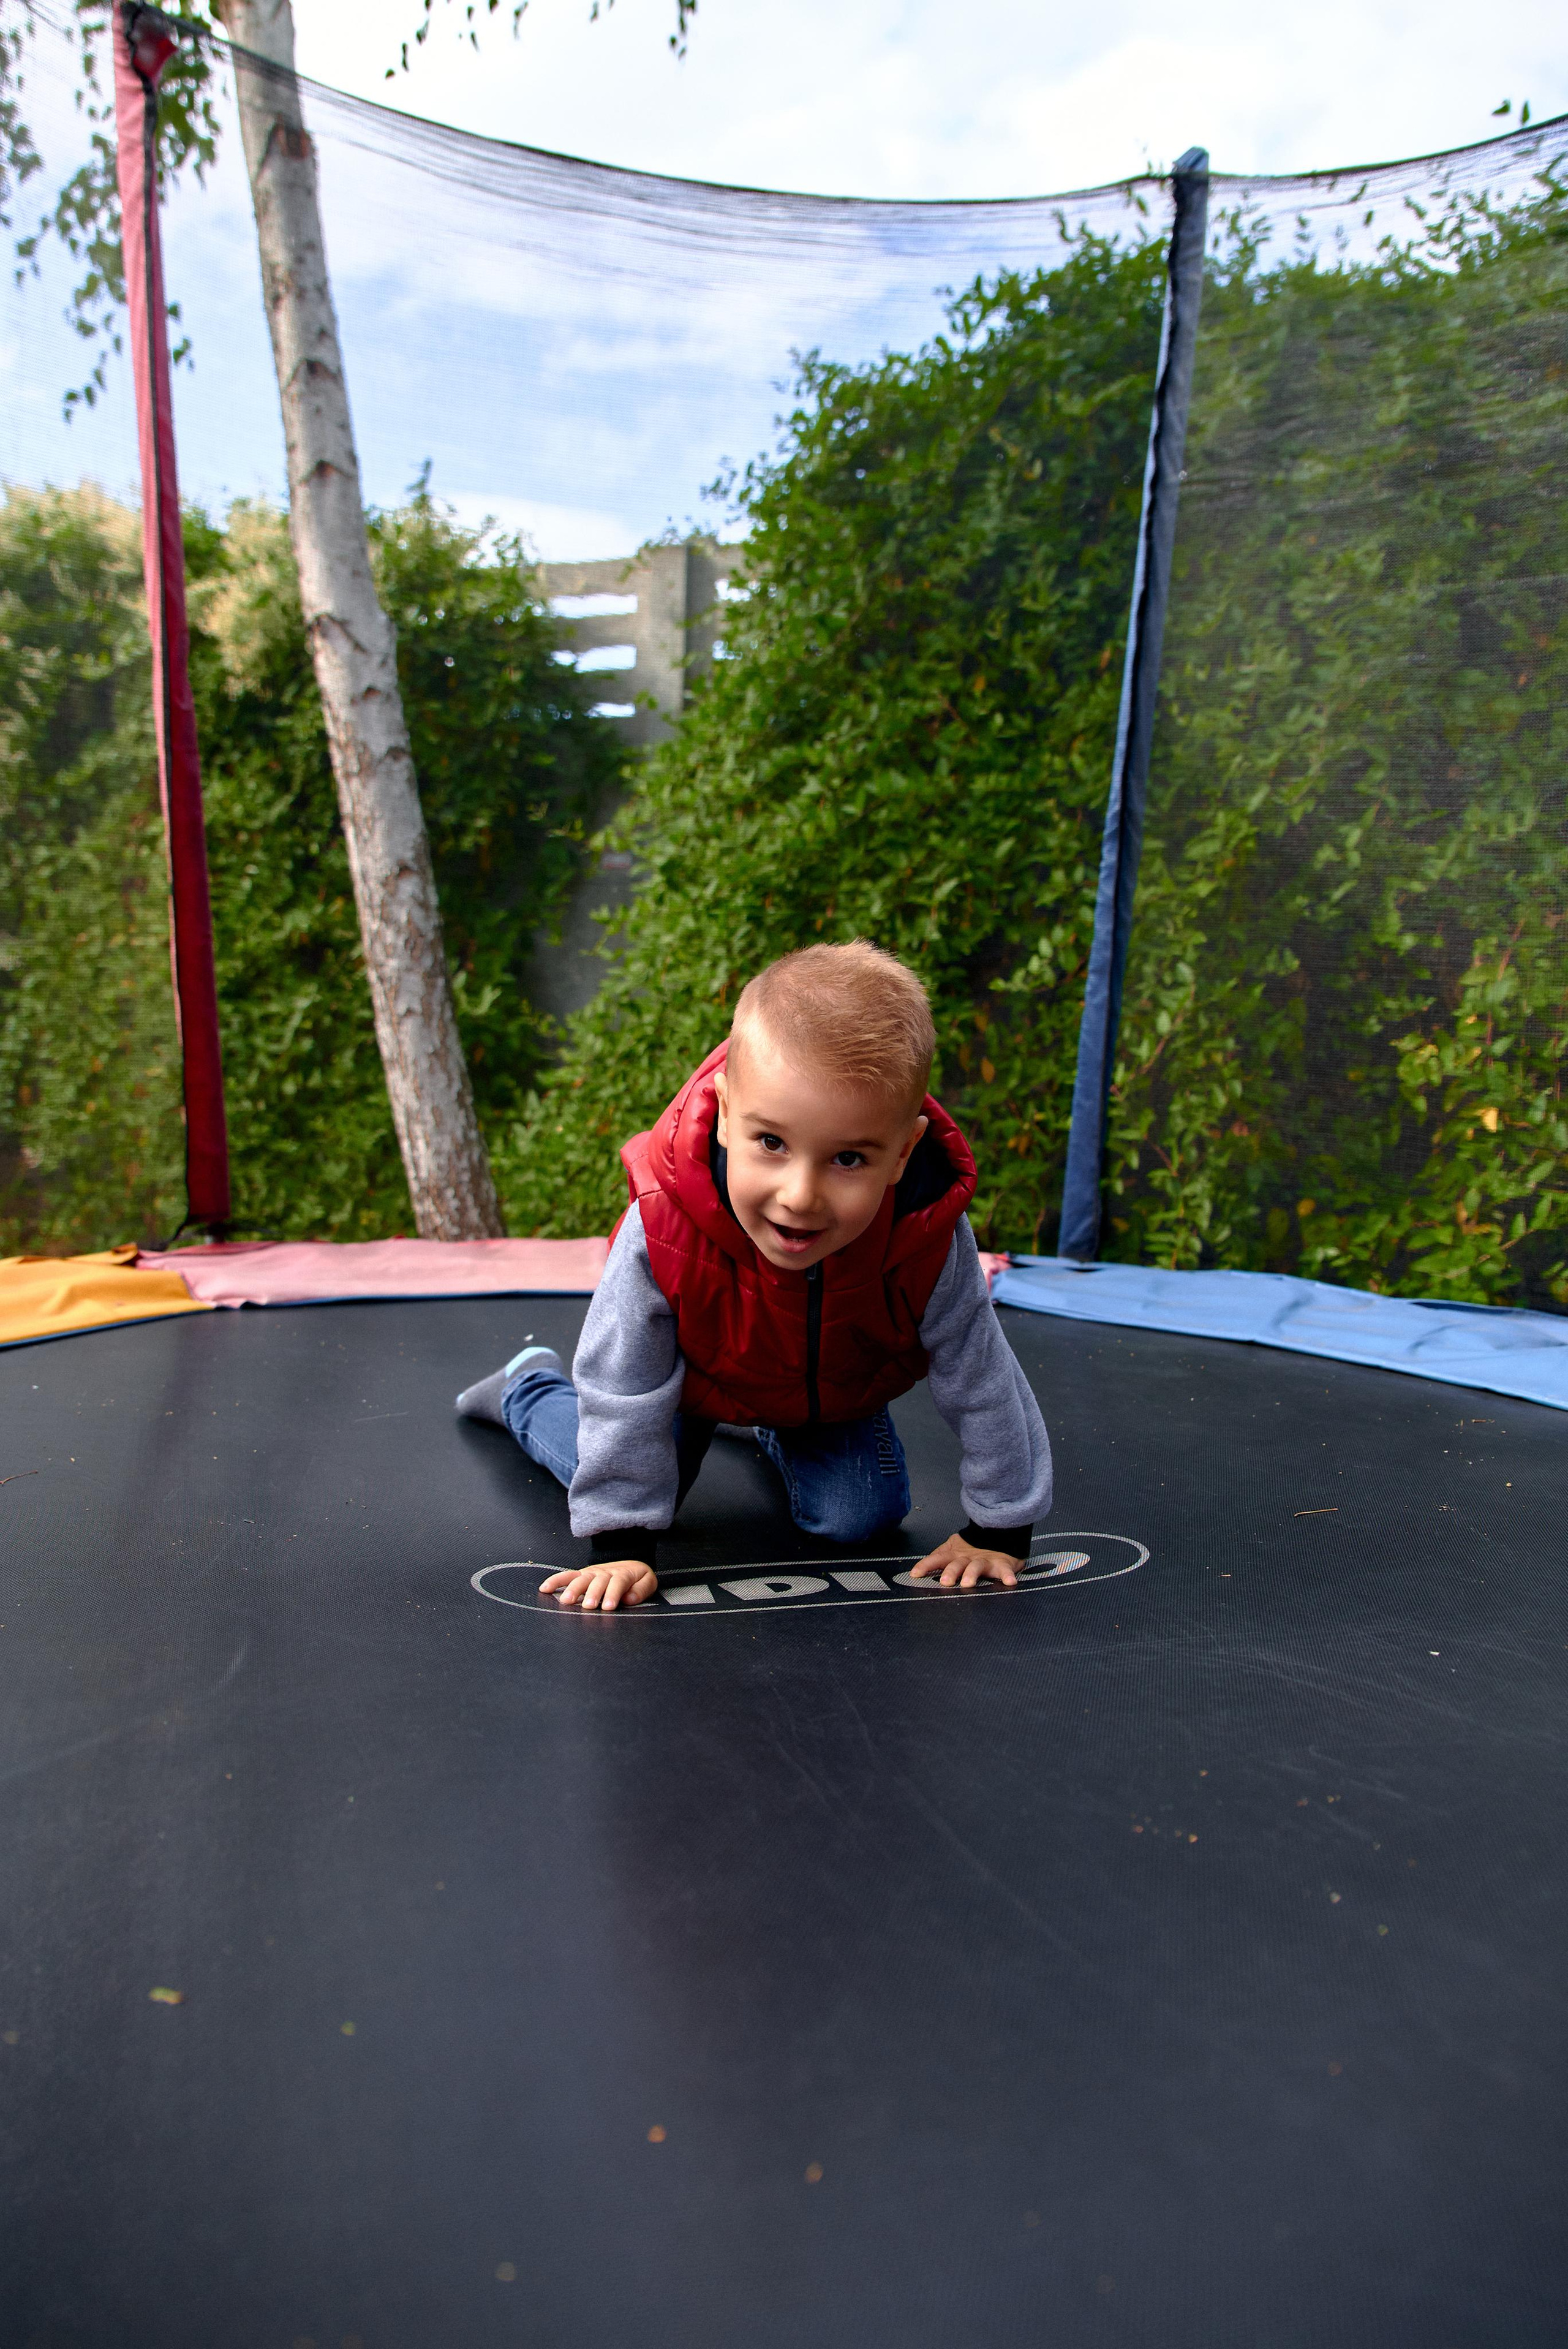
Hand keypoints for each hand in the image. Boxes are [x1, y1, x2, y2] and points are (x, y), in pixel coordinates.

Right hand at [540, 1560, 657, 1610]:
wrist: (630, 1563)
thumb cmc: (638, 1578)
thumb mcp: (648, 1582)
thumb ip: (641, 1590)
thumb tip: (628, 1598)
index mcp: (623, 1574)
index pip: (617, 1583)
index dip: (613, 1594)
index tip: (609, 1606)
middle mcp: (605, 1572)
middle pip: (598, 1581)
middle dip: (592, 1593)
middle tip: (589, 1606)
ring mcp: (592, 1573)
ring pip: (581, 1579)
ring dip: (573, 1589)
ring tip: (567, 1601)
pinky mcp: (582, 1574)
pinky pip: (567, 1576)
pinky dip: (555, 1581)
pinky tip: (545, 1588)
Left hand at [907, 1532, 1021, 1589]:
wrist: (1000, 1534)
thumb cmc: (974, 1549)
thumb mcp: (952, 1551)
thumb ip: (938, 1559)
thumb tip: (916, 1570)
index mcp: (955, 1555)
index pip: (937, 1559)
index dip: (926, 1565)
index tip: (915, 1574)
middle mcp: (968, 1558)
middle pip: (957, 1564)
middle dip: (951, 1572)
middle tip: (945, 1581)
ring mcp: (985, 1561)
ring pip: (977, 1566)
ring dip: (972, 1574)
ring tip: (968, 1582)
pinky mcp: (1002, 1564)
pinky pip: (1005, 1570)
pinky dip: (1007, 1575)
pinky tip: (1009, 1582)